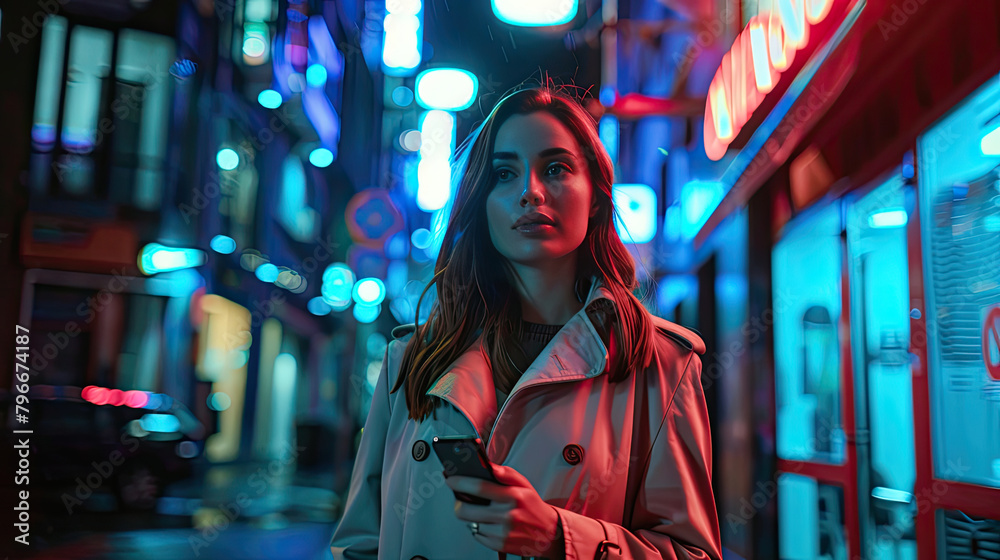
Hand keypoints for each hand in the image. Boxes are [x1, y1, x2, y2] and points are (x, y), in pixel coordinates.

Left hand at [446, 464, 563, 557]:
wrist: (549, 532)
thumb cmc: (532, 505)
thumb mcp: (523, 484)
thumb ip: (504, 473)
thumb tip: (487, 465)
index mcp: (513, 496)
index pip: (479, 487)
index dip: (460, 483)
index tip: (450, 479)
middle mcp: (508, 515)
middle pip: (467, 510)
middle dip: (458, 504)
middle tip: (460, 500)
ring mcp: (503, 532)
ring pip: (470, 523)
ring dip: (472, 517)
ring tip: (483, 512)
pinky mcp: (500, 545)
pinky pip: (478, 535)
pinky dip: (480, 529)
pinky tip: (490, 524)